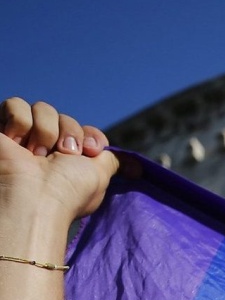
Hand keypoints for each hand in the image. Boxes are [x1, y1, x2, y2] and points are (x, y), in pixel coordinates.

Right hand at [0, 97, 117, 224]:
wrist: (33, 195)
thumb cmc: (68, 190)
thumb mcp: (99, 177)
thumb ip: (113, 164)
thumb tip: (137, 168)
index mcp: (73, 160)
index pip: (86, 131)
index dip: (91, 136)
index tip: (90, 150)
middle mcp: (50, 149)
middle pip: (67, 119)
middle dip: (70, 134)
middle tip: (63, 155)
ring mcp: (26, 137)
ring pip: (44, 109)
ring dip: (46, 131)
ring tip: (38, 155)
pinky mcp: (3, 128)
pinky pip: (16, 105)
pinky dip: (21, 123)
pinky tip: (18, 144)